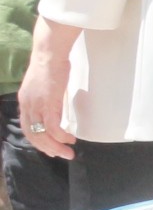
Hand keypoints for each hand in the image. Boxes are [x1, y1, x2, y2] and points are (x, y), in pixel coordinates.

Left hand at [17, 19, 75, 161]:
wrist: (50, 54)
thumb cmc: (52, 65)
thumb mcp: (45, 86)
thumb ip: (47, 98)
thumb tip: (55, 108)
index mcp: (25, 102)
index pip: (27, 127)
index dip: (37, 141)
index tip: (50, 148)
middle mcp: (27, 106)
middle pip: (33, 135)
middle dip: (47, 148)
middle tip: (60, 155)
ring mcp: (36, 106)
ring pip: (42, 134)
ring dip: (55, 146)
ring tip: (68, 152)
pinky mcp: (48, 104)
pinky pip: (53, 127)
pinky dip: (61, 136)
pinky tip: (70, 139)